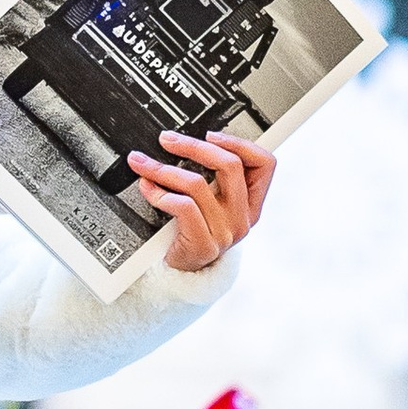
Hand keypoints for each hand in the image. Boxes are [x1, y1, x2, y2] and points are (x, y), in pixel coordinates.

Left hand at [131, 129, 274, 270]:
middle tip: (167, 140)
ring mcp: (225, 232)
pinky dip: (159, 193)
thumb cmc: (190, 232)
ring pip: (198, 184)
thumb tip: (188, 140)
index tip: (211, 135)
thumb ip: (212, 179)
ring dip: (163, 169)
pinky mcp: (203, 243)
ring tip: (142, 163)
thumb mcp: (211, 205)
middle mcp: (243, 217)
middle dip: (193, 146)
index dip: (240, 143)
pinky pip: (183, 206)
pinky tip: (147, 188)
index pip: (265, 164)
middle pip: (230, 165)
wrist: (180, 273)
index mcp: (250, 204)